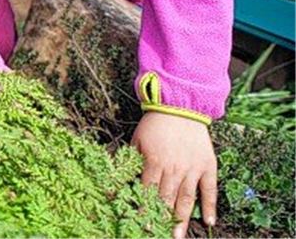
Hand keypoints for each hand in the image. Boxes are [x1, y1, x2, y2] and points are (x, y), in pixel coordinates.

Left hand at [132, 111, 217, 238]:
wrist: (180, 106)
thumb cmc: (155, 124)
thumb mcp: (136, 141)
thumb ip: (132, 161)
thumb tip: (122, 180)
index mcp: (154, 162)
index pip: (147, 191)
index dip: (143, 209)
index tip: (141, 224)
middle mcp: (174, 168)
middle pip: (166, 199)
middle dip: (161, 219)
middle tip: (159, 235)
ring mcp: (193, 168)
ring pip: (186, 199)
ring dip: (182, 219)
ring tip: (178, 236)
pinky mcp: (208, 166)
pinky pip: (210, 189)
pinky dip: (210, 206)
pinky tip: (209, 221)